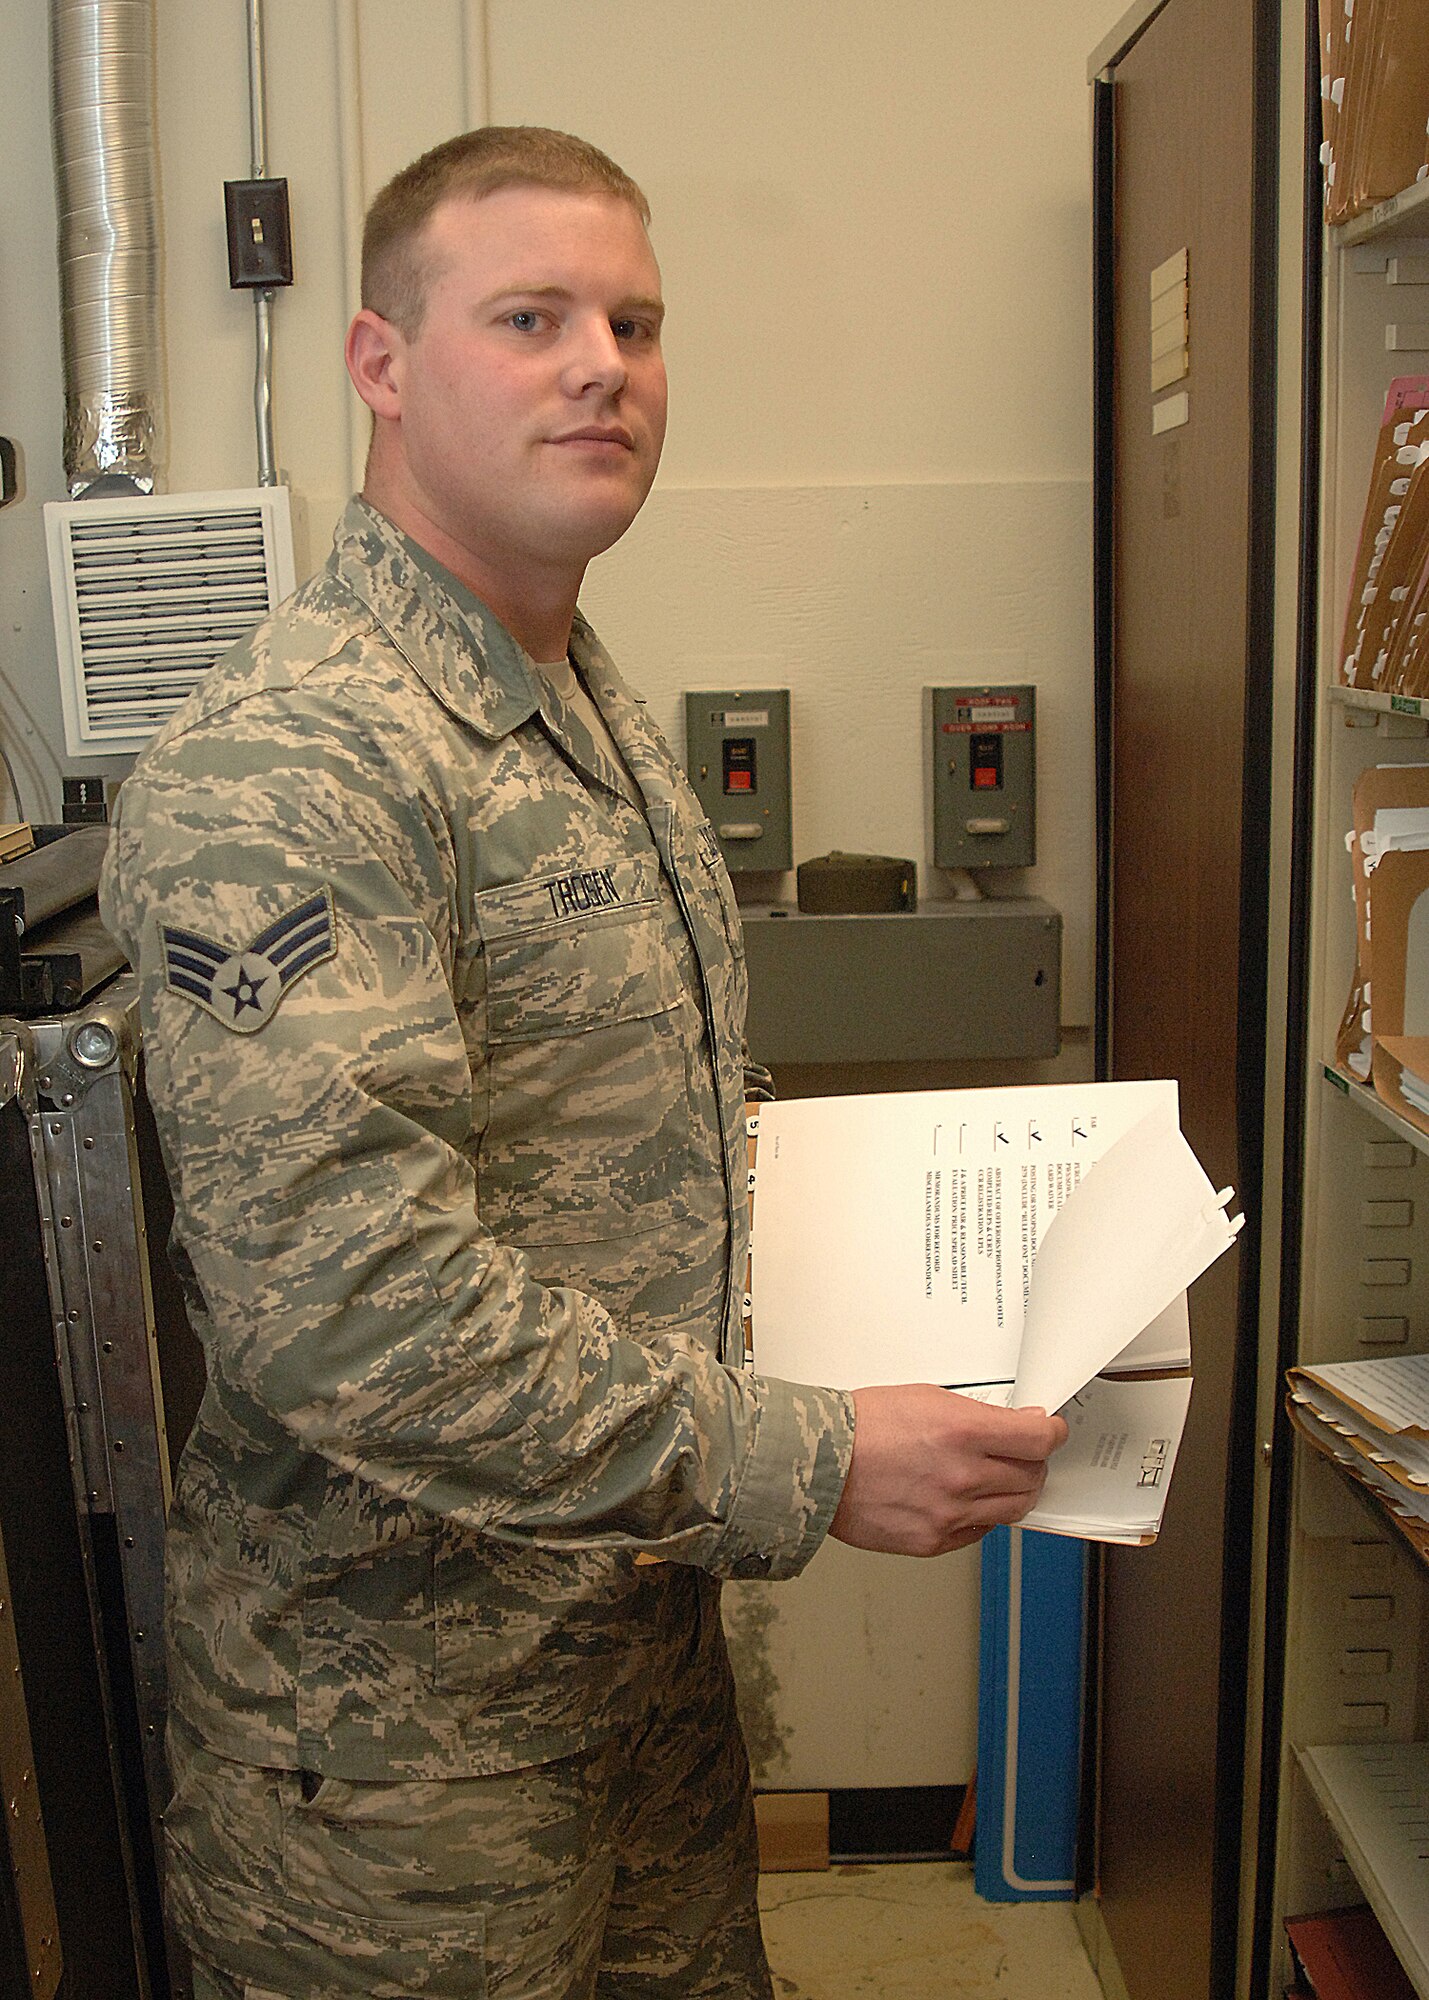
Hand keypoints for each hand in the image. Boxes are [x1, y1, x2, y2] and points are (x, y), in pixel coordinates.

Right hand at [828, 1385, 1067, 1556]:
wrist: (818, 1463)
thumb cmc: (862, 1426)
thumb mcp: (926, 1398)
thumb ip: (979, 1415)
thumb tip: (1017, 1426)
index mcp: (963, 1433)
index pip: (1038, 1441)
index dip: (1052, 1434)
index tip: (1050, 1432)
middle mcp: (962, 1476)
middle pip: (1032, 1477)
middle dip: (1034, 1462)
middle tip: (1022, 1453)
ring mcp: (950, 1514)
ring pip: (1013, 1509)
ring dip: (1014, 1491)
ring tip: (996, 1477)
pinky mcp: (934, 1541)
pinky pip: (980, 1531)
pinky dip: (982, 1515)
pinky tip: (967, 1499)